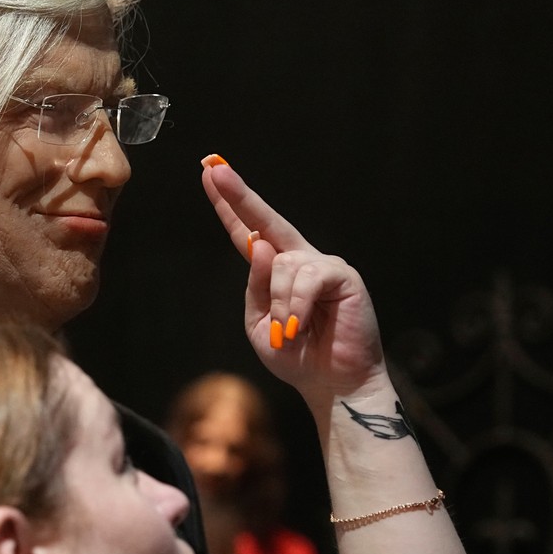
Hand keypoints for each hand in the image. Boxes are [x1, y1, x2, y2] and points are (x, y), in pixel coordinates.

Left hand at [200, 158, 385, 407]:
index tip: (210, 174)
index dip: (229, 206)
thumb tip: (260, 243)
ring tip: (286, 334)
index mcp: (276, 272)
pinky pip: (307, 279)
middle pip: (266, 221)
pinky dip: (296, 306)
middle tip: (215, 169)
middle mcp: (299, 260)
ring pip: (282, 265)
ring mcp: (322, 265)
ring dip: (278, 306)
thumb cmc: (296, 356)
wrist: (332, 383)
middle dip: (239, 195)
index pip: (248, 233)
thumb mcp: (259, 323)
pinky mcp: (342, 276)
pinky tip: (298, 327)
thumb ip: (256, 286)